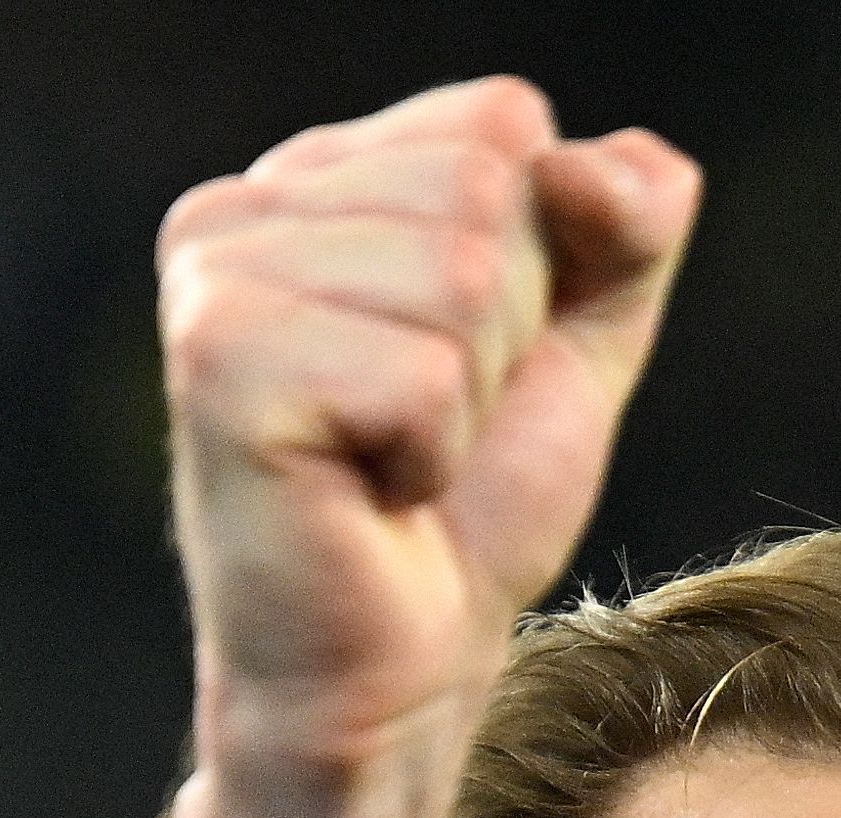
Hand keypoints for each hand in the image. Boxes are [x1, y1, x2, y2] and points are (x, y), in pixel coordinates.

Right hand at [156, 77, 698, 760]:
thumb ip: (623, 233)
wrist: (405, 671)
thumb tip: (622, 165)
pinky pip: (423, 374)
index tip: (471, 368)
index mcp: (316, 178)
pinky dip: (431, 456)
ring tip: (399, 464)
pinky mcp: (221, 364)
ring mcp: (217, 277)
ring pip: (461, 281)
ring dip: (469, 404)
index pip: (504, 124)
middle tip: (432, 432)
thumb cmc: (471, 516)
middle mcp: (241, 204)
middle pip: (488, 194)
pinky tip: (371, 495)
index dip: (544, 267)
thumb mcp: (576, 350)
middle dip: (508, 339)